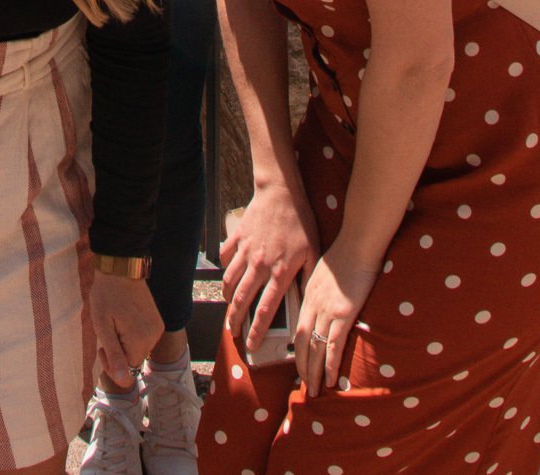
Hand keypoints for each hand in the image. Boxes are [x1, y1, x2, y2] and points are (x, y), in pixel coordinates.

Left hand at [89, 271, 162, 385]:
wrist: (120, 268)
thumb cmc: (105, 296)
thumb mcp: (102, 326)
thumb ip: (115, 356)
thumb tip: (124, 382)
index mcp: (140, 340)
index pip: (128, 370)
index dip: (113, 363)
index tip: (103, 346)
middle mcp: (154, 336)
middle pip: (135, 359)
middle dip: (119, 352)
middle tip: (107, 332)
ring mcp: (158, 327)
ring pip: (139, 349)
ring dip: (126, 343)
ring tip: (115, 324)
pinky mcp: (158, 321)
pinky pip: (145, 339)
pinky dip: (134, 335)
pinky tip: (125, 320)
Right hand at [219, 180, 319, 351]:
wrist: (281, 193)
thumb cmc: (301, 223)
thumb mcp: (313, 252)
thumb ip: (308, 278)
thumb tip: (306, 301)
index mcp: (279, 273)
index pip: (265, 310)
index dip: (257, 331)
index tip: (252, 345)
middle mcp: (258, 265)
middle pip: (242, 301)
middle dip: (235, 320)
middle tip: (233, 333)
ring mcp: (245, 252)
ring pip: (230, 282)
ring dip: (228, 299)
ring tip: (230, 309)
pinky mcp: (237, 238)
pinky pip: (225, 259)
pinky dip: (225, 270)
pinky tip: (228, 276)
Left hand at [292, 248, 378, 397]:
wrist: (357, 243)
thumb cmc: (345, 255)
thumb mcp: (323, 272)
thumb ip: (319, 289)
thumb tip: (321, 300)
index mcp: (309, 296)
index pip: (299, 330)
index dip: (297, 350)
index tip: (298, 365)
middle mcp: (314, 306)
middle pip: (303, 344)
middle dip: (302, 367)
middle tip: (305, 386)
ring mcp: (328, 311)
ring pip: (316, 349)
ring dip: (314, 372)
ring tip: (314, 390)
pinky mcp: (343, 313)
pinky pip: (334, 345)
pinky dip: (331, 364)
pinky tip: (331, 379)